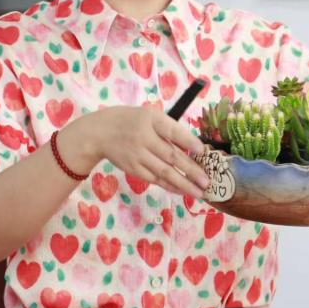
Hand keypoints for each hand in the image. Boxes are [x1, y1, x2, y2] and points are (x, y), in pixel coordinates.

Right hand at [89, 106, 210, 198]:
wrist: (100, 133)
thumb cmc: (132, 121)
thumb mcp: (149, 116)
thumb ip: (168, 129)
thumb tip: (193, 149)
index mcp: (151, 119)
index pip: (172, 131)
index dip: (188, 141)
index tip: (203, 151)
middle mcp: (144, 137)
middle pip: (171, 156)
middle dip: (191, 170)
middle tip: (207, 181)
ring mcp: (137, 155)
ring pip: (164, 172)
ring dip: (183, 183)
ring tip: (199, 191)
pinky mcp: (133, 169)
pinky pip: (154, 179)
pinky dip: (169, 186)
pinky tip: (182, 191)